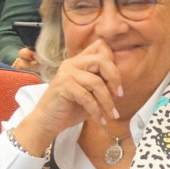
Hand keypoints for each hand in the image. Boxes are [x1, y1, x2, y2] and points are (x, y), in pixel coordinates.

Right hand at [15, 40, 122, 154]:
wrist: (48, 121)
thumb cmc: (71, 108)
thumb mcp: (91, 94)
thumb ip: (103, 84)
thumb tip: (121, 85)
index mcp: (80, 61)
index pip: (101, 47)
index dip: (113, 63)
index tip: (117, 84)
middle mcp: (72, 63)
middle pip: (102, 59)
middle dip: (115, 78)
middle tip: (119, 95)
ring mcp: (66, 73)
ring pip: (96, 82)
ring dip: (107, 101)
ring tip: (112, 115)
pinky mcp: (63, 86)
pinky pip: (86, 97)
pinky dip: (96, 110)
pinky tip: (99, 120)